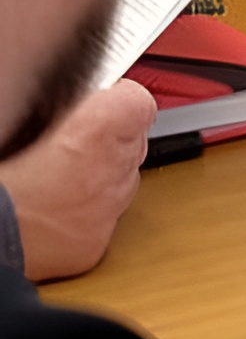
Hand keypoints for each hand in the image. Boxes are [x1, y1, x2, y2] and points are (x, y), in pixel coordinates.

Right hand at [0, 80, 154, 279]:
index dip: (116, 97)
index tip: (99, 99)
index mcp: (98, 128)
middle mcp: (113, 170)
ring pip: (121, 180)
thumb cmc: (1, 180)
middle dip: (109, 138)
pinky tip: (51, 208)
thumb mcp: (25, 117)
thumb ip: (60, 105)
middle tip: (70, 138)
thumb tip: (70, 95)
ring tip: (56, 175)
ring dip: (99, 174)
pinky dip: (86, 212)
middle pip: (133, 140)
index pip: (139, 99)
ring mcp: (108, 210)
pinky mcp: (96, 243)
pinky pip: (104, 218)